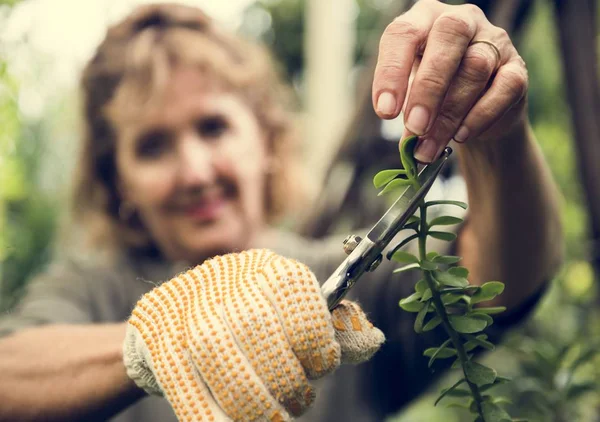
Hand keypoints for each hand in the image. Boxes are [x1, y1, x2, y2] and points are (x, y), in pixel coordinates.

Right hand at [123, 249, 383, 420]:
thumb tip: (373, 339)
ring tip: (271, 419)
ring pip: (224, 364)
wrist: (173, 315)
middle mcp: (228, 282)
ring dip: (254, 407)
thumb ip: (330, 329)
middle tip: (295, 403)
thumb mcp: (291, 313)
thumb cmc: (247, 318)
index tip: (318, 369)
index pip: (302, 308)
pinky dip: (212, 418)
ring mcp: (188, 310)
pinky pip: (187, 390)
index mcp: (269, 270)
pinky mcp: (159, 341)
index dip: (317, 349)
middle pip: (263, 339)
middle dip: (286, 385)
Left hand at [373, 0, 527, 161]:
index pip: (404, 33)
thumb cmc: (434, 97)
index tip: (385, 111)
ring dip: (450, 114)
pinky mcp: (518, 67)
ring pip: (476, 67)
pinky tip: (462, 135)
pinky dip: (480, 116)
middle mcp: (461, 20)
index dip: (392, 72)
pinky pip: (505, 87)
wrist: (475, 113)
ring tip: (430, 146)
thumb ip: (408, 110)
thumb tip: (410, 140)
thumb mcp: (412, 96)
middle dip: (428, 88)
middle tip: (415, 128)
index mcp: (424, 19)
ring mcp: (494, 40)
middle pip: (449, 37)